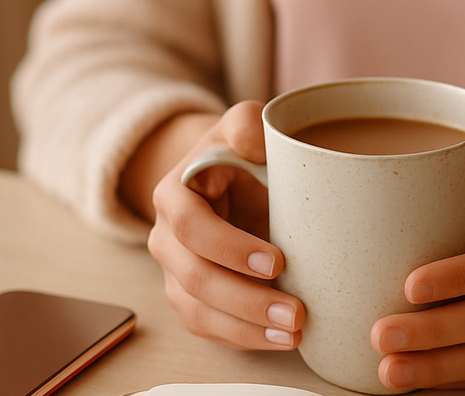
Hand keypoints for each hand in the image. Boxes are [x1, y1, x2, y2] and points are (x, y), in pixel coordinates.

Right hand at [146, 101, 306, 349]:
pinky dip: (244, 338)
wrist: (230, 176)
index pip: (191, 227)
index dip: (230, 248)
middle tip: (296, 312)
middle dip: (246, 300)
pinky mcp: (192, 298)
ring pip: (199, 312)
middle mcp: (167, 237)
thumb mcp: (243, 125)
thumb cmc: (241, 152)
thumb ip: (247, 124)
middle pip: (195, 278)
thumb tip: (253, 143)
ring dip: (248, 328)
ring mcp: (176, 271)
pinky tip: (280, 340)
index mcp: (174, 194)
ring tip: (295, 334)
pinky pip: (209, 328)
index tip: (277, 261)